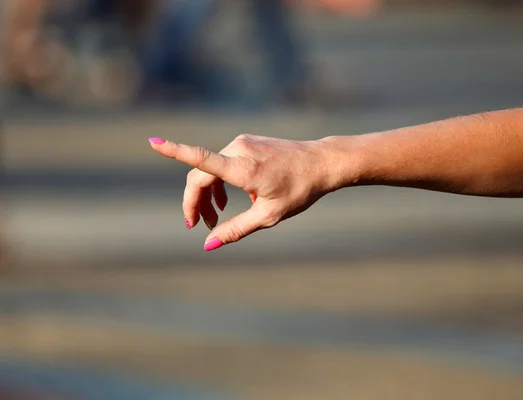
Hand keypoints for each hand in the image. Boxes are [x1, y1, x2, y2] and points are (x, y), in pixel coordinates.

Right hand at [149, 135, 335, 250]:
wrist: (322, 163)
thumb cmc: (299, 190)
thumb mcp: (268, 216)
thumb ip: (236, 229)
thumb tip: (208, 244)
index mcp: (243, 168)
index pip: (200, 159)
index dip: (174, 151)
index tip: (152, 142)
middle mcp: (238, 150)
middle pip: (200, 174)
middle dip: (194, 201)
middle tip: (196, 226)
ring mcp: (243, 143)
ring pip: (211, 169)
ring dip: (207, 193)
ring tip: (215, 217)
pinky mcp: (247, 143)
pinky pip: (224, 162)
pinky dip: (220, 182)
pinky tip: (230, 200)